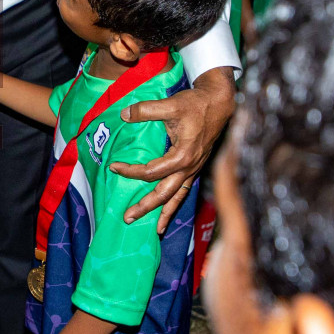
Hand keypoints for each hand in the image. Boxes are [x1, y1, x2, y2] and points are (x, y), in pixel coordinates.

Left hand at [109, 65, 234, 232]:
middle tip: (127, 217)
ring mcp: (194, 170)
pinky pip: (185, 191)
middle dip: (146, 207)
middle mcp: (189, 168)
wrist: (220, 103)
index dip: (131, 171)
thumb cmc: (195, 105)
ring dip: (164, 213)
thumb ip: (146, 110)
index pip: (151, 171)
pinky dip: (177, 204)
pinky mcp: (196, 168)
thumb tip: (123, 114)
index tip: (114, 167)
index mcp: (182, 156)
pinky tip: (169, 213)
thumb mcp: (170, 105)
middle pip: (164, 193)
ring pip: (177, 197)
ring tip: (155, 230)